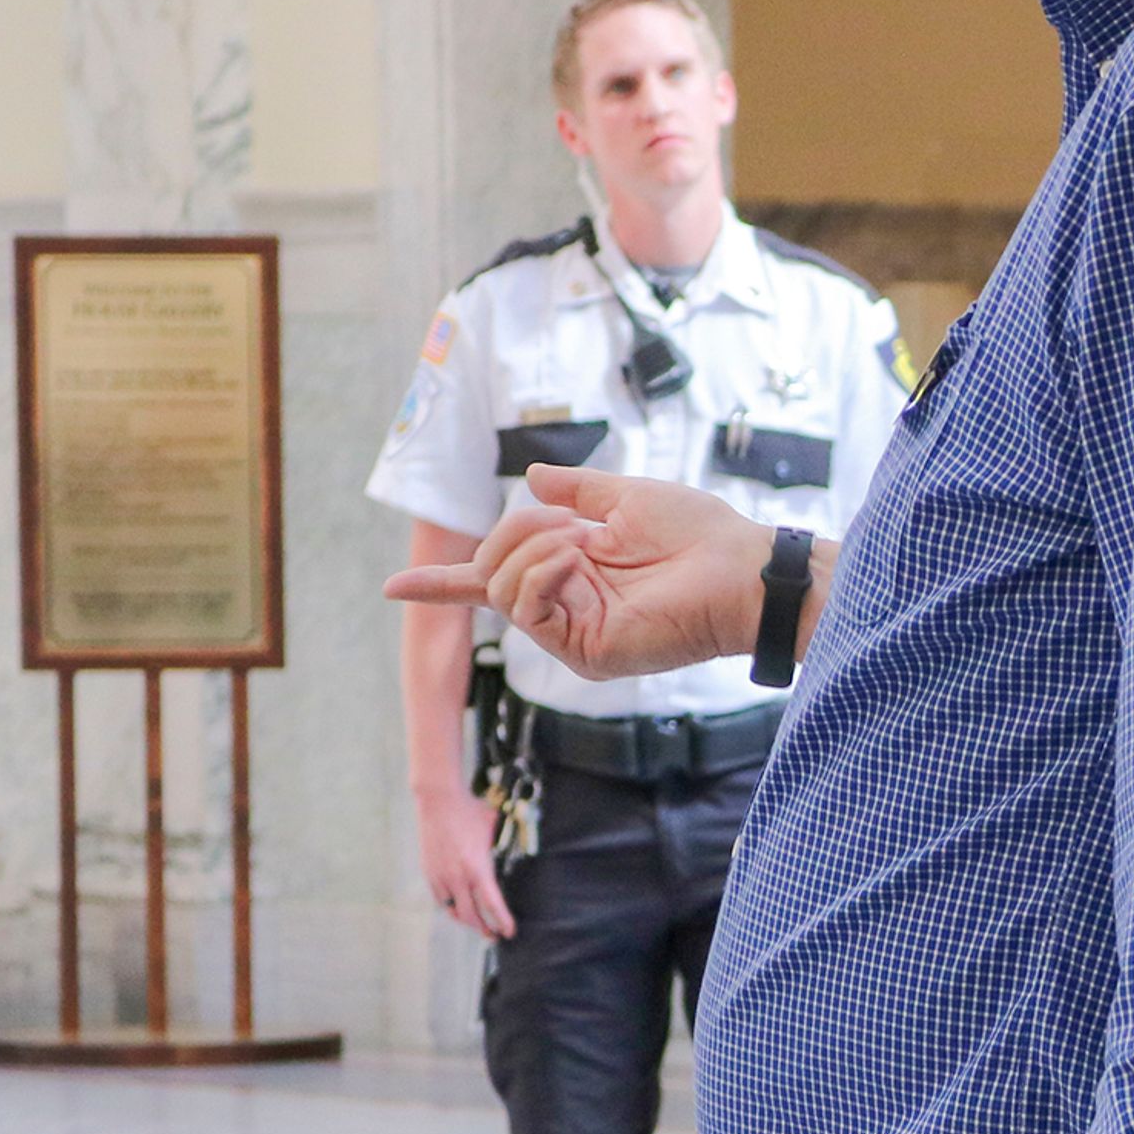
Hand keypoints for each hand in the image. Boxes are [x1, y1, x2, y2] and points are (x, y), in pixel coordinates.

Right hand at [386, 465, 770, 681]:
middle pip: (489, 570)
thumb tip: (532, 480)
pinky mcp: (584, 653)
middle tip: (575, 524)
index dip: (442, 583)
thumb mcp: (628, 498)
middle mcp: (567, 608)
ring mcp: (573, 634)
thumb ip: (578, 491)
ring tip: (587, 541)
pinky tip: (581, 560)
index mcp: (573, 573)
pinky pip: (526, 605)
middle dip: (516, 530)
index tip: (392, 588)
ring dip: (534, 546)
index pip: (494, 583)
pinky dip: (543, 570)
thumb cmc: (700, 535)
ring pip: (500, 586)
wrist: (741, 569)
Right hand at [412, 782, 514, 938]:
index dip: (502, 921)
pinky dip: (450, 907)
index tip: (510, 932)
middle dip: (485, 928)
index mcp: (478, 868)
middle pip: (471, 915)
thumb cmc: (470, 811)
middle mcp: (458, 876)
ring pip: (453, 909)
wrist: (439, 800)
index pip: (492, 904)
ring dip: (466, 920)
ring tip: (477, 925)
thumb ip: (503, 846)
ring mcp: (441, 875)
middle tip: (495, 935)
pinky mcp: (429, 871)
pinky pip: (440, 898)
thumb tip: (522, 847)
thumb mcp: (495, 829)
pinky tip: (458, 908)